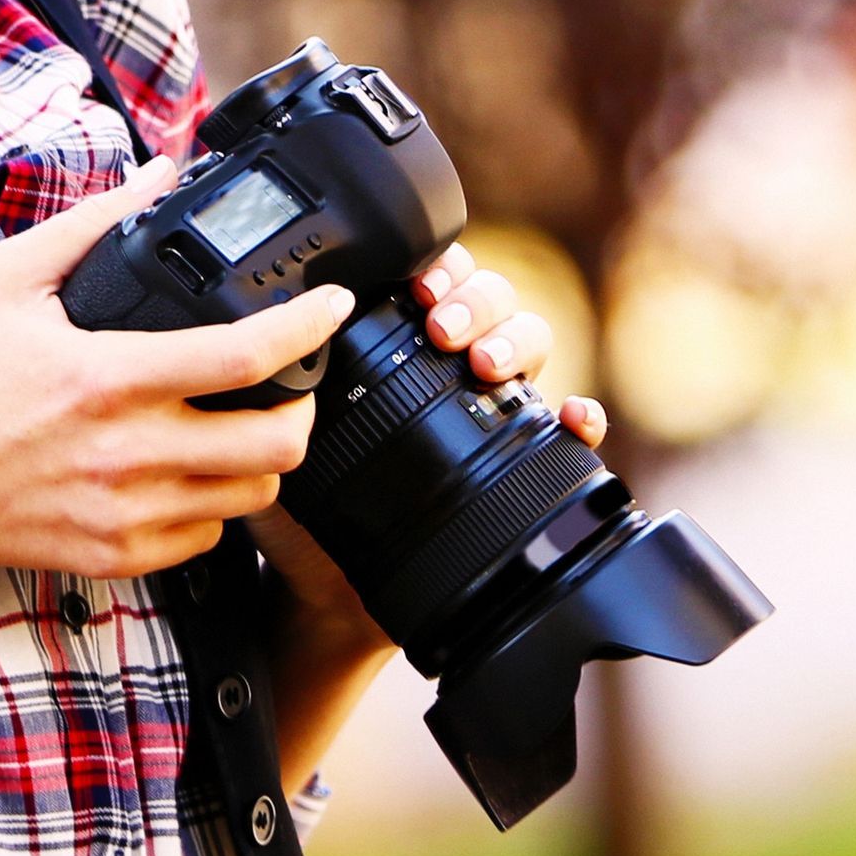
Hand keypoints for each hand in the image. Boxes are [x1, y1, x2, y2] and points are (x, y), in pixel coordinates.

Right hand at [0, 155, 353, 590]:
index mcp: (109, 378)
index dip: (306, 326)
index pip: (242, 355)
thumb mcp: (6, 282)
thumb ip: (91, 224)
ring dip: (264, 458)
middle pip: (277, 443)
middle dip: (302, 408)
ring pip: (255, 496)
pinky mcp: (120, 556)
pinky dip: (216, 504)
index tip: (332, 304)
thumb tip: (158, 173)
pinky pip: (210, 538)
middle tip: (290, 385)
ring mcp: (127, 512)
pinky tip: (192, 473)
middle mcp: (128, 452)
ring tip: (242, 427)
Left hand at [247, 241, 608, 644]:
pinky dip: (581, 417)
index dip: (438, 266)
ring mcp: (492, 407)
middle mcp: (451, 365)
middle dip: (475, 301)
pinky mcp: (523, 460)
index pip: (437, 274)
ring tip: (488, 365)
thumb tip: (274, 334)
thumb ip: (276, 386)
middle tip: (443, 330)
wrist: (328, 589)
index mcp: (398, 344)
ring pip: (533, 341)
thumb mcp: (277, 436)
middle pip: (491, 298)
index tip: (416, 287)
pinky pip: (567, 433)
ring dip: (519, 339)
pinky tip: (572, 417)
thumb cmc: (301, 510)